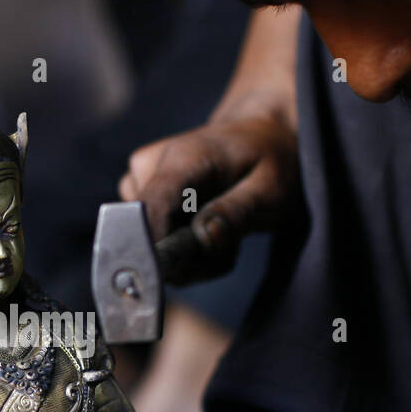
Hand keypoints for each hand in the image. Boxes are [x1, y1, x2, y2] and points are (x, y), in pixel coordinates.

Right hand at [118, 102, 298, 248]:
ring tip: (223, 234)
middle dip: (185, 257)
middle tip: (228, 253)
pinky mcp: (139, 191)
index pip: (150, 208)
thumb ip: (237, 213)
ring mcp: (140, 177)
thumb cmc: (270, 160)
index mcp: (183, 157)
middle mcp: (152, 164)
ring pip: (148, 239)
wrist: (260, 136)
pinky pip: (151, 235)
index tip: (178, 274)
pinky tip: (206, 228)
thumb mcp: (270, 189)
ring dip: (188, 254)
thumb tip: (204, 240)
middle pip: (146, 231)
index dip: (155, 246)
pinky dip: (181, 245)